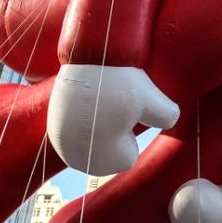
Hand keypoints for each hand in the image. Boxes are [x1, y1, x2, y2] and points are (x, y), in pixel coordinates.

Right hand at [47, 64, 178, 175]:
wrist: (83, 58)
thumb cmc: (119, 83)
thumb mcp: (154, 101)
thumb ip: (167, 117)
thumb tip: (168, 120)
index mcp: (105, 163)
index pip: (128, 154)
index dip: (131, 130)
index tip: (122, 111)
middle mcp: (79, 162)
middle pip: (109, 148)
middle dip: (113, 130)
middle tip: (108, 103)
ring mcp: (62, 147)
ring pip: (94, 138)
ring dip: (98, 124)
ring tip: (96, 100)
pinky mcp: (53, 131)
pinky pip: (77, 130)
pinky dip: (82, 118)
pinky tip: (84, 100)